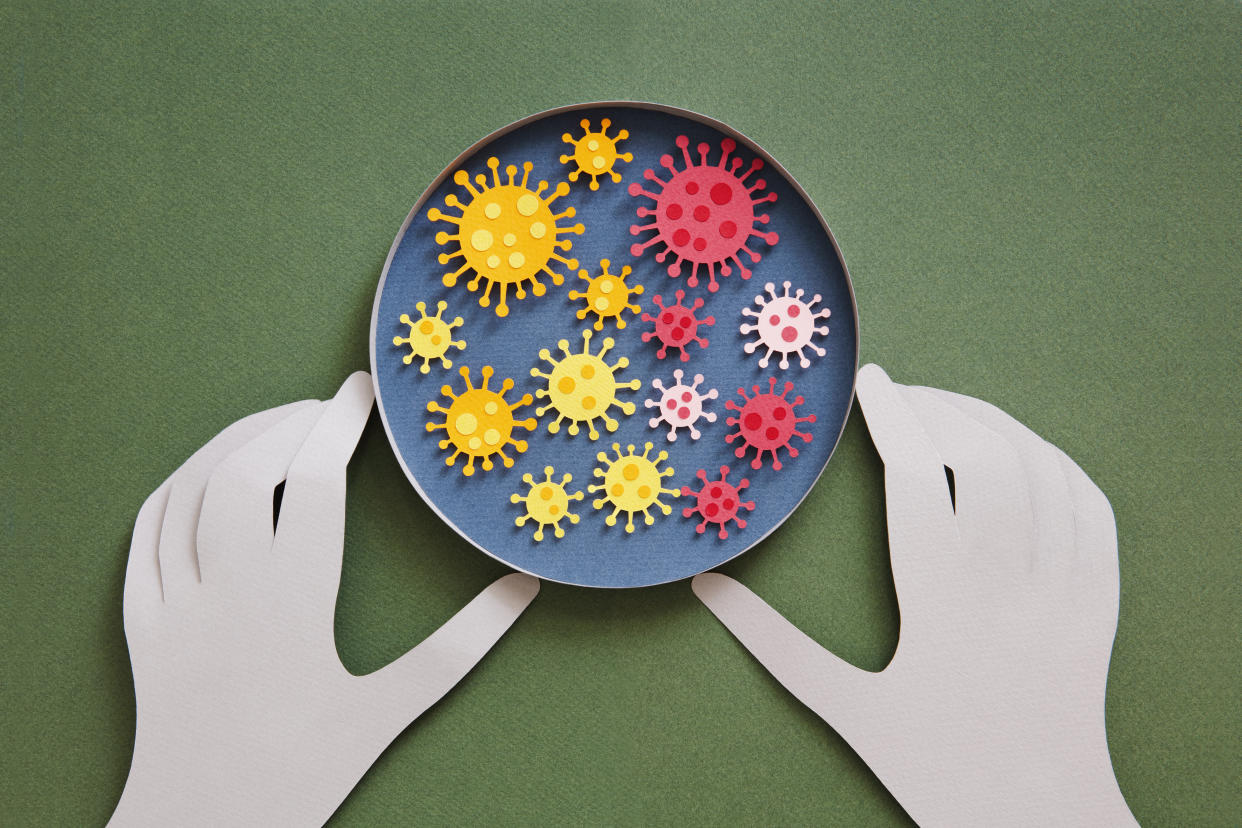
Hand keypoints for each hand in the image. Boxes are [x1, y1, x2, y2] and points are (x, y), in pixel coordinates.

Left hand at [110, 373, 538, 826]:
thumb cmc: (302, 771)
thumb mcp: (391, 707)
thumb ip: (462, 644)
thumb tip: (525, 587)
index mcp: (293, 600)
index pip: (314, 481)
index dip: (340, 424)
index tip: (362, 391)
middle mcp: (227, 586)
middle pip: (244, 470)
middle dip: (285, 422)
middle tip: (325, 408)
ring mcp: (173, 600)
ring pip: (187, 490)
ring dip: (228, 443)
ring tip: (274, 426)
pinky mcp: (140, 620)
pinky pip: (144, 532)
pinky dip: (174, 487)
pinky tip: (203, 476)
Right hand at [693, 364, 1136, 826]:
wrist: (1041, 819)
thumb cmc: (935, 768)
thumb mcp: (847, 710)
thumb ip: (772, 643)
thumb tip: (703, 587)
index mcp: (941, 606)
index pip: (917, 476)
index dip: (890, 416)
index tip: (869, 381)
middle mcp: (1011, 584)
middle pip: (985, 454)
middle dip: (940, 407)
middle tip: (901, 396)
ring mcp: (1067, 587)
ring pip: (1042, 467)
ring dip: (994, 422)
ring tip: (949, 412)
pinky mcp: (1103, 598)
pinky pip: (1091, 501)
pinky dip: (1054, 458)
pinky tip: (1020, 449)